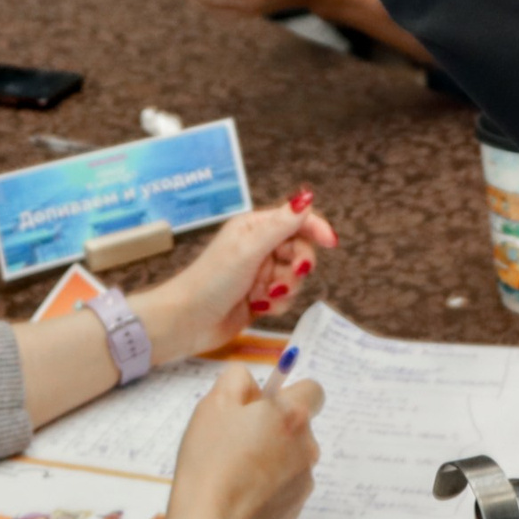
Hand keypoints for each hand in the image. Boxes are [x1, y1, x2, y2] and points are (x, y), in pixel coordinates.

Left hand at [139, 194, 338, 364]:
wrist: (187, 322)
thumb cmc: (212, 280)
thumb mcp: (249, 249)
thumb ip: (281, 225)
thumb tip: (306, 196)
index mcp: (254, 227)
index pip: (296, 220)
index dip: (315, 228)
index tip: (331, 243)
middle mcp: (259, 247)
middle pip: (300, 251)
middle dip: (296, 268)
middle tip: (284, 280)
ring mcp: (259, 274)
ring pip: (294, 278)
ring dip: (283, 291)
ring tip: (262, 298)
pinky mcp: (260, 298)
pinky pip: (284, 299)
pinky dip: (274, 305)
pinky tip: (257, 308)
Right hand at [167, 363, 324, 518]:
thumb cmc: (210, 460)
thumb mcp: (214, 404)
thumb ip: (238, 379)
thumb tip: (253, 385)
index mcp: (293, 415)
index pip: (313, 390)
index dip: (288, 394)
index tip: (262, 407)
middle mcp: (308, 446)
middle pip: (299, 426)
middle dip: (274, 428)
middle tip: (236, 439)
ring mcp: (304, 481)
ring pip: (291, 457)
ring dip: (271, 457)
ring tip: (234, 471)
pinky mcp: (295, 509)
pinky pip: (285, 485)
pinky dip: (268, 485)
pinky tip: (240, 494)